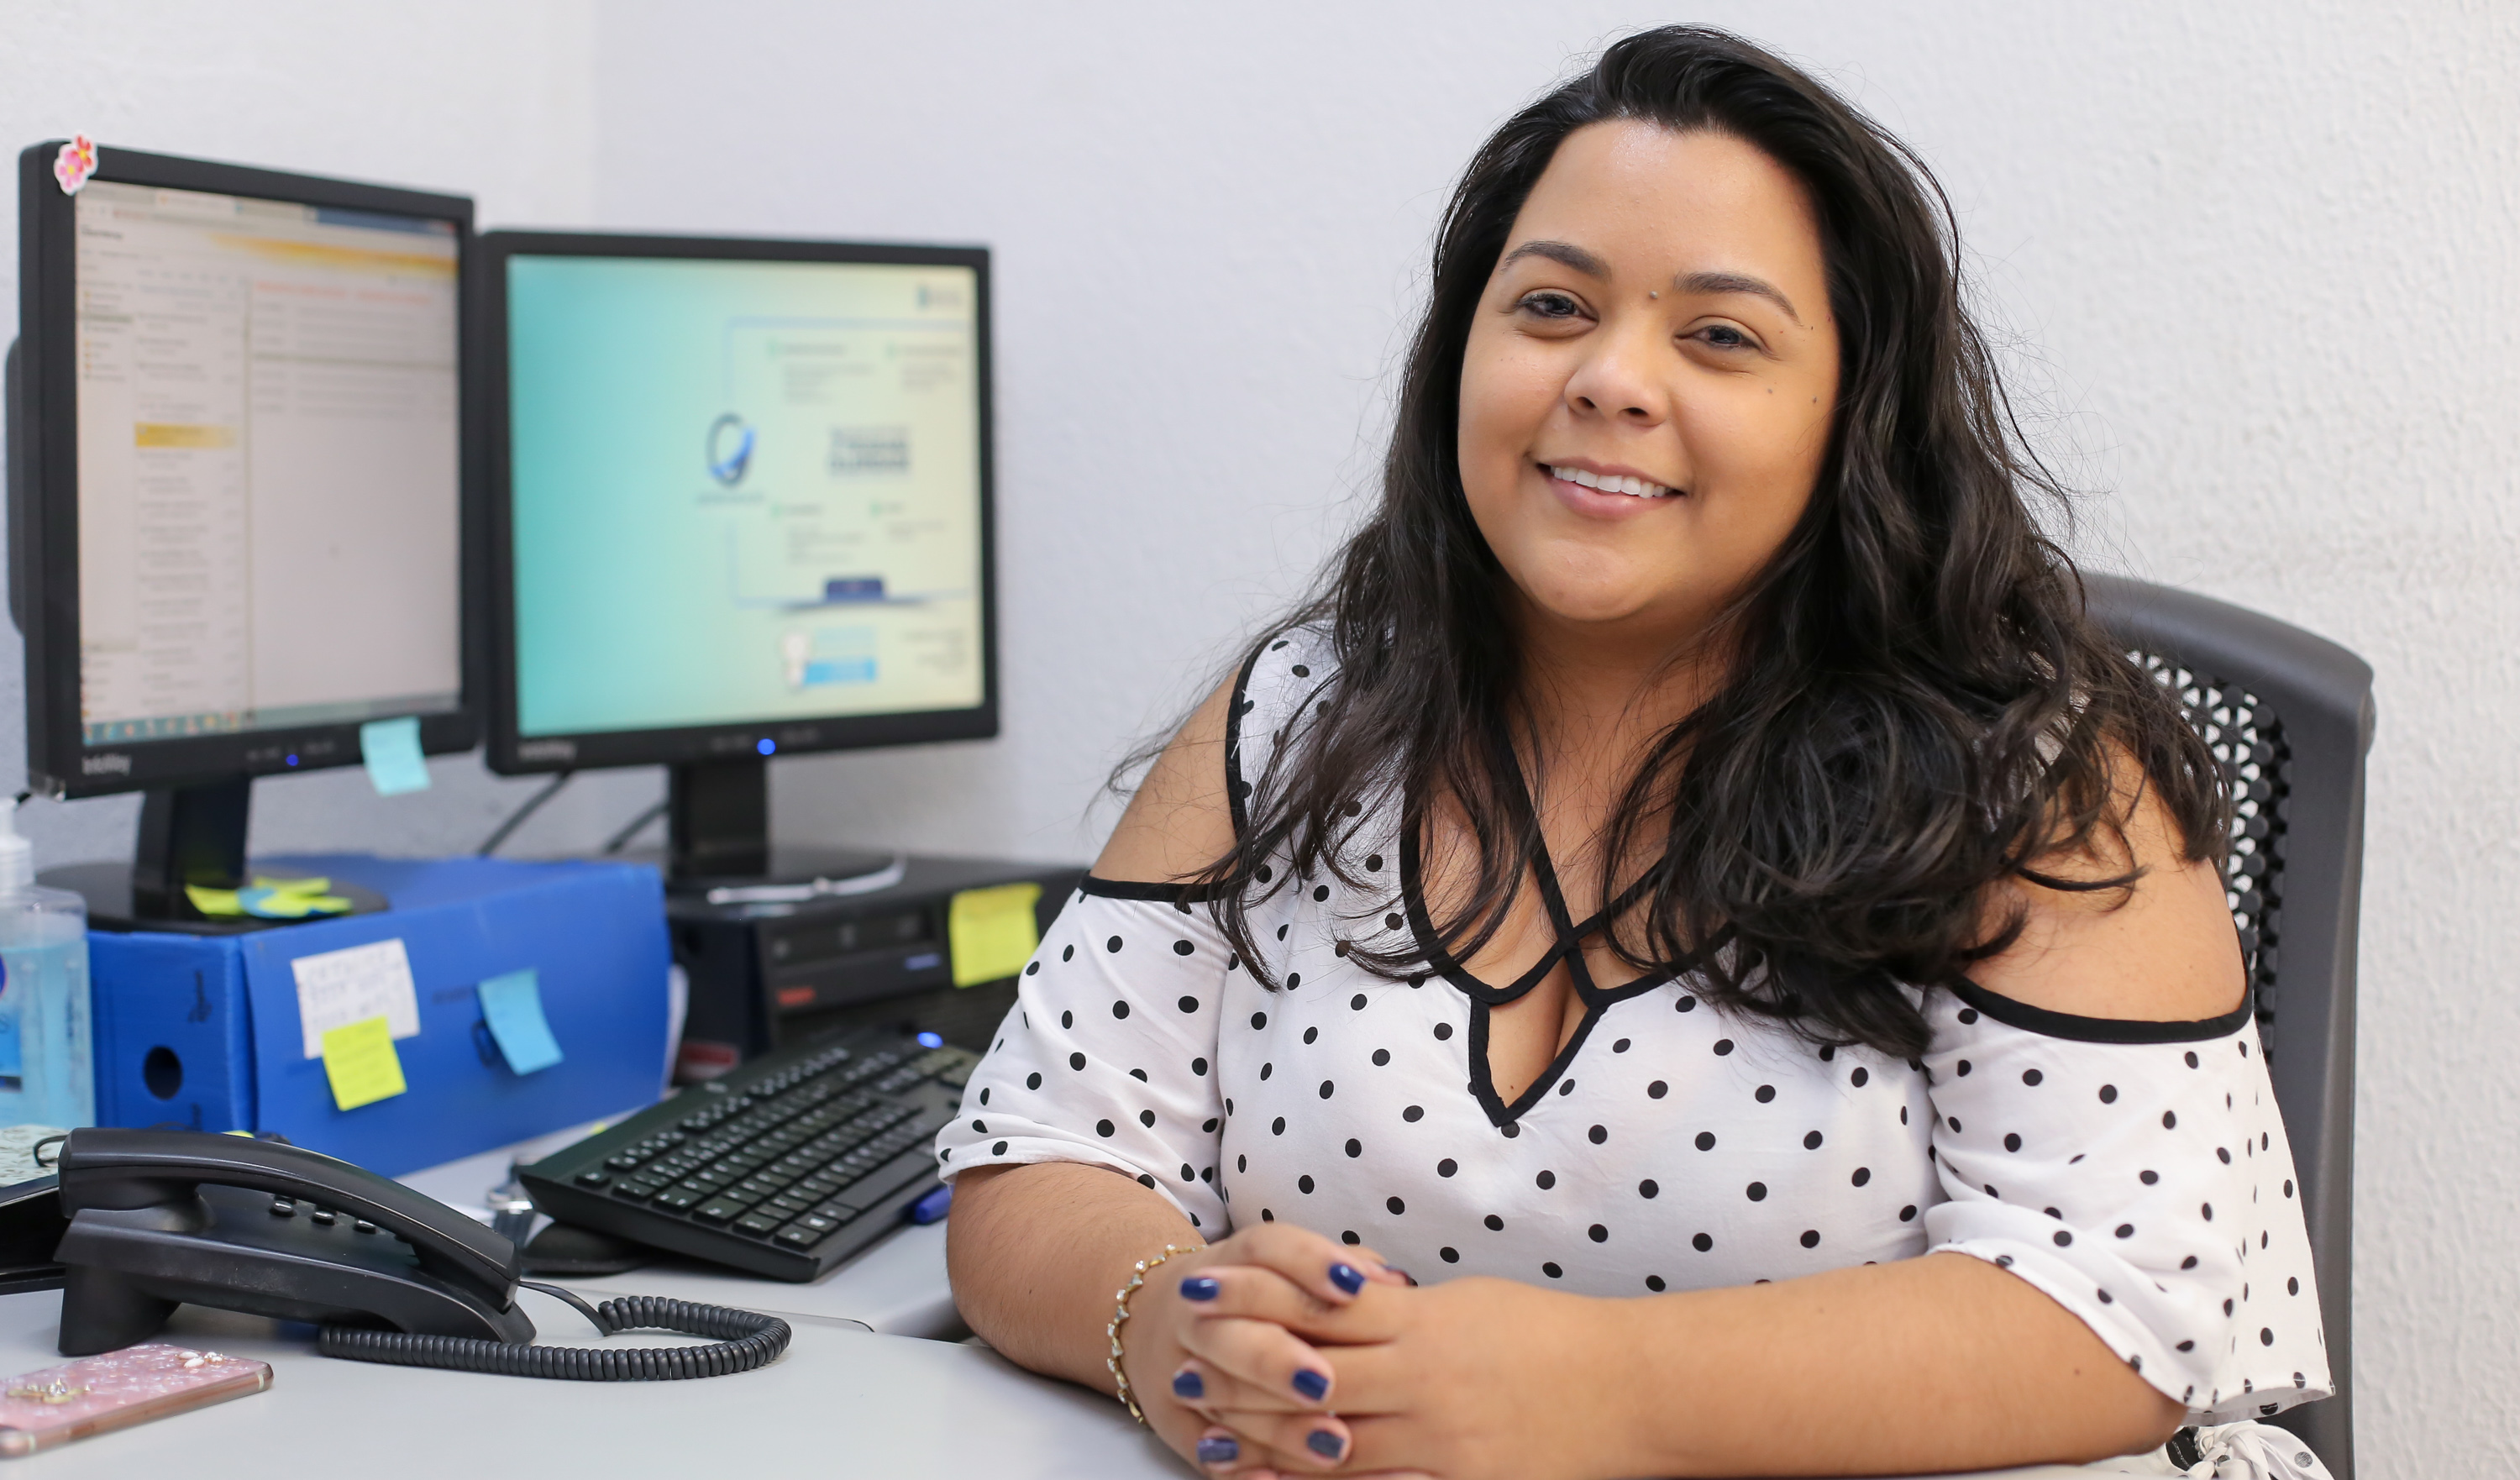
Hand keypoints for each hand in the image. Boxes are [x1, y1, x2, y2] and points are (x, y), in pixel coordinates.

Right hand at [1116, 1222, 1408, 1475]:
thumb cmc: (1257, 1294)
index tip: (1354, 1287)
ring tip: (1333, 1445)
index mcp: (1235, 1263)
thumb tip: (1395, 1283)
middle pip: (1232, 1330)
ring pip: (1217, 1396)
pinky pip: (1202, 1447)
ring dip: (1273, 1425)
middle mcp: (1201, 1311)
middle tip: (1327, 1384)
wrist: (1156, 1320)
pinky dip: (1237, 1466)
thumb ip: (1342, 1270)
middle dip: (1276, 1359)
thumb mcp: (1292, 1267)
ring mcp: (1181, 1366)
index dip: (1308, 1263)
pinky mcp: (1175, 1419)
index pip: (1267, 1249)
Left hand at [1175, 1262, 1617, 1479]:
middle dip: (1240, 1372)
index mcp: (1424, 1322)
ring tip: (1207, 1436)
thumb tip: (1344, 1299)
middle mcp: (1423, 1381)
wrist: (1631, 1390)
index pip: (1318, 1305)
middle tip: (1181, 1369)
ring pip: (1332, 1443)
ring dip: (1264, 1440)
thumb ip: (1402, 1311)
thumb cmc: (1551, 1340)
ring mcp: (1439, 1440)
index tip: (1202, 1290)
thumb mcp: (1468, 1304)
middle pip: (1309, 1375)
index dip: (1254, 1299)